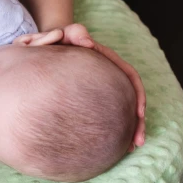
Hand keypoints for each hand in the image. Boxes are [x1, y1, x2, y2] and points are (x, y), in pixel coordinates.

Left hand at [14, 24, 145, 149]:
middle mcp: (109, 74)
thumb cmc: (53, 43)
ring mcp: (102, 87)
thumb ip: (73, 33)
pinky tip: (110, 146)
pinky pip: (106, 114)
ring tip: (131, 148)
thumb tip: (87, 39)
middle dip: (137, 121)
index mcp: (107, 60)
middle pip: (131, 97)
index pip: (129, 76)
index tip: (139, 113)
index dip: (137, 95)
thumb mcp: (61, 36)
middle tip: (138, 141)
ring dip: (129, 129)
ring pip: (121, 109)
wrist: (44, 49)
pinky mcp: (92, 98)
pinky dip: (112, 130)